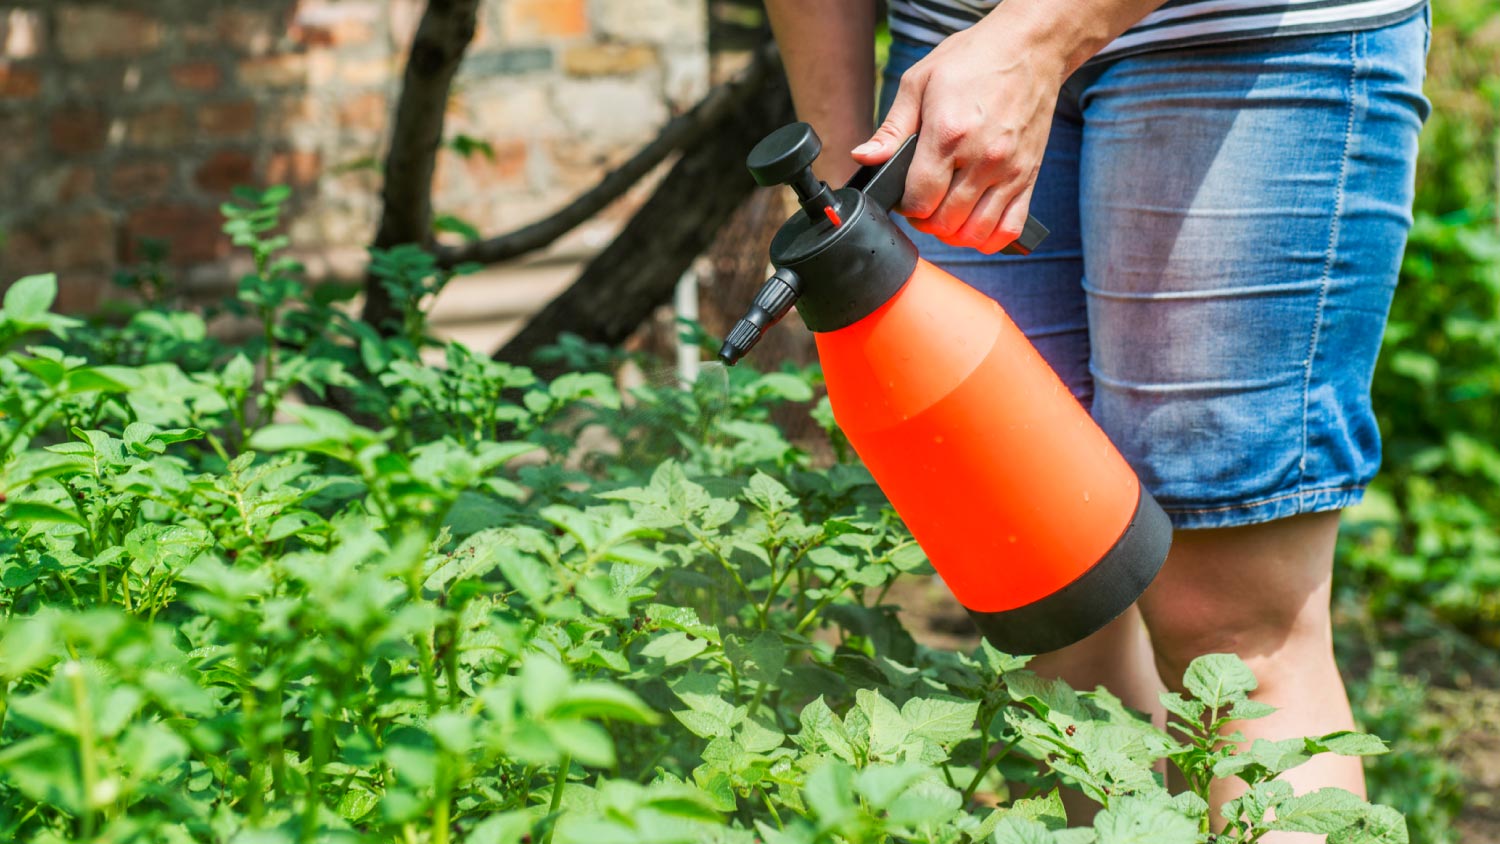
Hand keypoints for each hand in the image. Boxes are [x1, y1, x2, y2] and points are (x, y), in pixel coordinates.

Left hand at [852, 17, 1066, 253]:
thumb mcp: (919, 82)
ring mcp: (1009, 170)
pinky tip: (975, 225)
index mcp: (948, 135)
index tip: (905, 197)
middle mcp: (981, 158)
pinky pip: (1010, 228)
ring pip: (975, 232)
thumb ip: (891, 128)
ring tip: (946, 214)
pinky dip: (990, 238)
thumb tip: (864, 158)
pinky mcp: (1030, 176)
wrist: (1028, 48)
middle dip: (926, 220)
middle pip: (945, 222)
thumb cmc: (972, 61)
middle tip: (923, 204)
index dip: (906, 207)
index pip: (919, 200)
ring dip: (954, 233)